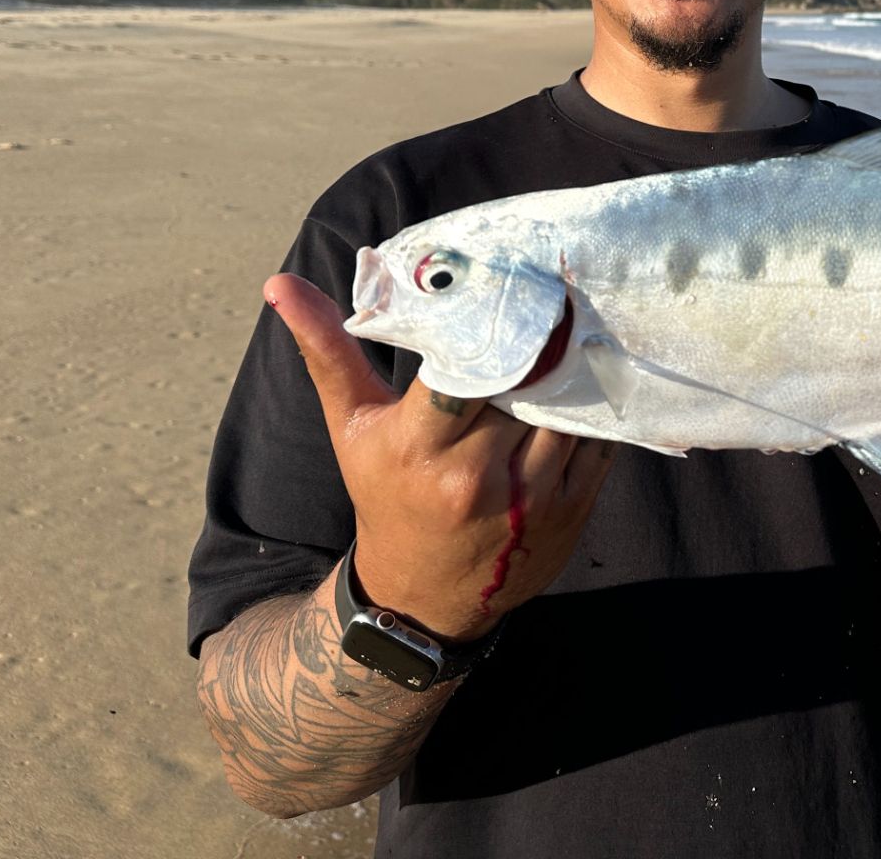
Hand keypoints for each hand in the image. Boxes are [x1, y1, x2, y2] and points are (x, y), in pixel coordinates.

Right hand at [265, 274, 615, 641]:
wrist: (423, 598)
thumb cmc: (385, 494)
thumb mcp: (352, 425)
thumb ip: (327, 350)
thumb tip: (281, 283)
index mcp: (420, 445)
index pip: (464, 368)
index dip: (492, 326)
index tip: (510, 286)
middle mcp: (476, 473)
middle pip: (525, 382)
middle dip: (541, 340)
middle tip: (558, 288)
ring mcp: (531, 495)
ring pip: (569, 406)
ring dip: (575, 369)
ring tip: (581, 322)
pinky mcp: (572, 508)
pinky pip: (599, 439)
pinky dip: (597, 408)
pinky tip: (593, 377)